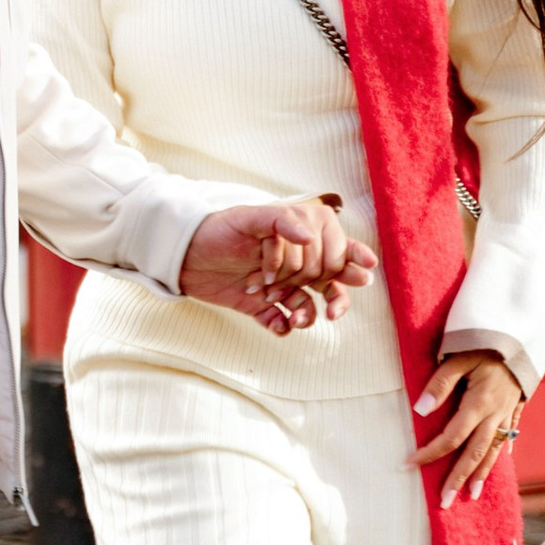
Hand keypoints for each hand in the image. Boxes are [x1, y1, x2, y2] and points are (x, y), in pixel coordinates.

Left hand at [180, 198, 376, 336]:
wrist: (182, 256)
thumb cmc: (216, 229)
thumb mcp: (248, 218)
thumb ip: (281, 221)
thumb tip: (310, 235)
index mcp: (299, 236)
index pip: (336, 250)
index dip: (347, 260)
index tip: (362, 270)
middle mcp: (296, 262)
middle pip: (331, 282)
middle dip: (333, 294)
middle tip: (328, 305)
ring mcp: (281, 286)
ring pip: (310, 306)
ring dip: (309, 315)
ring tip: (297, 319)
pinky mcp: (263, 307)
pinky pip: (281, 322)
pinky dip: (283, 326)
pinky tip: (279, 325)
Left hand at [415, 353, 525, 506]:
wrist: (523, 333)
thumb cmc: (486, 342)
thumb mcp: (459, 356)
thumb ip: (440, 383)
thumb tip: (421, 410)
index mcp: (479, 403)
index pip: (451, 437)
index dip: (430, 452)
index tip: (410, 463)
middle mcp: (495, 414)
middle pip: (474, 453)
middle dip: (458, 478)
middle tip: (444, 502)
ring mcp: (507, 413)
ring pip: (493, 451)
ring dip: (480, 474)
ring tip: (470, 495)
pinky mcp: (515, 408)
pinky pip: (508, 437)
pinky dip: (500, 454)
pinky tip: (495, 464)